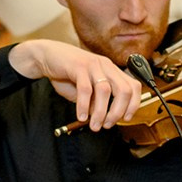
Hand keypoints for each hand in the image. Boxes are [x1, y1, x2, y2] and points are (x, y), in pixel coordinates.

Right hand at [8, 38, 144, 129]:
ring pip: (105, 91)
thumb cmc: (68, 73)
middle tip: (108, 125)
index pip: (134, 86)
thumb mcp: (87, 90)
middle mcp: (106, 66)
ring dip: (101, 112)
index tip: (126, 118)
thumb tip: (104, 119)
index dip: (133, 105)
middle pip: (124, 90)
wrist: (47, 56)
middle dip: (118, 112)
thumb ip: (96, 102)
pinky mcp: (78, 66)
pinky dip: (84, 106)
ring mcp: (93, 65)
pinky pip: (85, 89)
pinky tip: (81, 116)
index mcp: (112, 71)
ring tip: (94, 125)